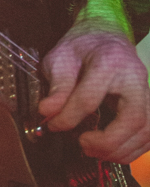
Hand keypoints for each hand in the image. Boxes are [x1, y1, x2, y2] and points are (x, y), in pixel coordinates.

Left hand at [39, 0, 149, 161]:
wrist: (105, 35)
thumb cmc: (81, 46)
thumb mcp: (60, 57)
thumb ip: (57, 85)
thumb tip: (47, 111)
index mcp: (108, 60)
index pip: (90, 97)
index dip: (68, 116)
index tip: (52, 124)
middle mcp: (134, 77)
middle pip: (133, 119)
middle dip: (108, 141)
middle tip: (82, 144)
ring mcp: (147, 91)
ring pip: (146, 131)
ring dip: (121, 150)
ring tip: (93, 151)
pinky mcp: (149, 104)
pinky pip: (149, 134)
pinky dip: (131, 149)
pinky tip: (110, 151)